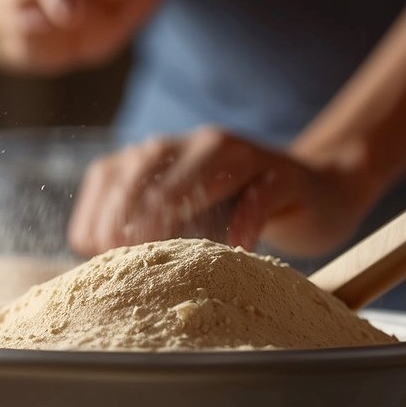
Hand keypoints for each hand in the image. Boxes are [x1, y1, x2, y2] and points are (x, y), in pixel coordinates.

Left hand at [67, 126, 373, 258]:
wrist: (317, 195)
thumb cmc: (238, 216)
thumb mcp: (184, 223)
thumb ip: (143, 232)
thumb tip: (93, 260)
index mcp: (162, 156)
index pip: (114, 170)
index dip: (98, 207)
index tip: (88, 246)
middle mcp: (197, 146)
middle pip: (150, 163)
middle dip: (126, 205)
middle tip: (116, 248)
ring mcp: (243, 156)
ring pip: (204, 167)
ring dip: (176, 201)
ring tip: (157, 241)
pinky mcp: (284, 175)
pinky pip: (262, 191)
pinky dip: (247, 218)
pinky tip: (236, 247)